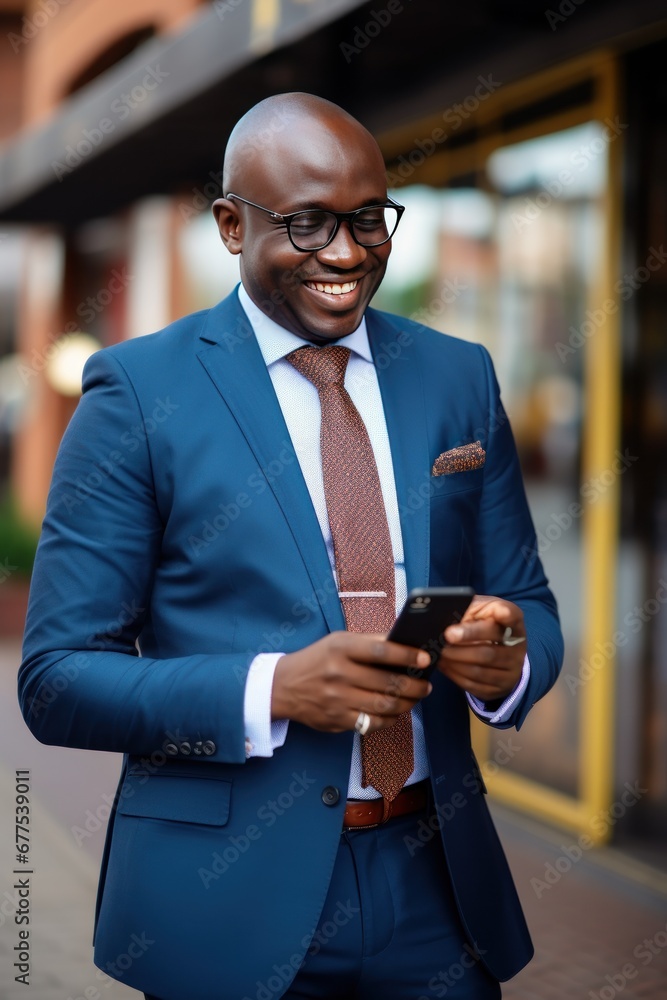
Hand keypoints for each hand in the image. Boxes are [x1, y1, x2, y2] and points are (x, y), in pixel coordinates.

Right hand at [272, 632, 431, 733]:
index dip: (407, 655)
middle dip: (414, 685)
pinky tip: (396, 712)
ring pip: (384, 705)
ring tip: (415, 698)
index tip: (426, 659)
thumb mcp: (338, 641)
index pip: (381, 651)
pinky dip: (390, 718)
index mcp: (341, 648)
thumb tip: (404, 643)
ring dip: (407, 703)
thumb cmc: (317, 659)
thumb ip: (369, 642)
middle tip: (426, 685)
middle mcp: (339, 673)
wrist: (283, 686)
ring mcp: (338, 699)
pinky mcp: (337, 720)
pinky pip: (373, 723)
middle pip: (387, 682)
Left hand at [437, 595, 525, 702]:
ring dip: (455, 660)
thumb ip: (470, 609)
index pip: (512, 617)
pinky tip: (445, 664)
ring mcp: (510, 671)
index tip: (498, 612)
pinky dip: (454, 674)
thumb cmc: (485, 624)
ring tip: (440, 651)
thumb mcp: (480, 611)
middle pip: (490, 649)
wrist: (500, 652)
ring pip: (479, 670)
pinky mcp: (499, 688)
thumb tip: (446, 616)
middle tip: (446, 636)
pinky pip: (473, 685)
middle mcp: (517, 649)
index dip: (506, 615)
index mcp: (514, 623)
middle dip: (465, 641)